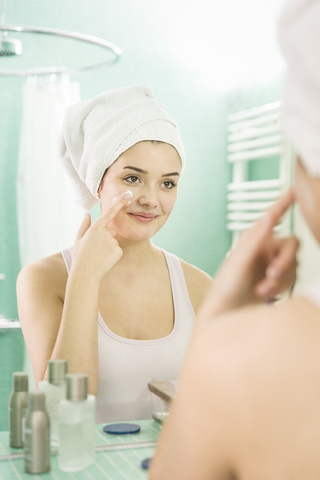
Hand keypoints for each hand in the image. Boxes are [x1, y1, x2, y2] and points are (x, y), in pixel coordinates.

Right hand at [71, 192, 131, 281]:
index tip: (128, 195)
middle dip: (105, 237)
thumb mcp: (78, 239)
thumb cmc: (80, 256)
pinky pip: (117, 250)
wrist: (86, 274)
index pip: (110, 212)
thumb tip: (87, 214)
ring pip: (114, 241)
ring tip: (98, 255)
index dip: (120, 203)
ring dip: (108, 247)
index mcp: (96, 227)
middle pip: (111, 231)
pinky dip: (112, 255)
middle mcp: (106, 233)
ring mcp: (113, 242)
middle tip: (95, 249)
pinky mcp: (118, 251)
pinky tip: (104, 260)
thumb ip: (84, 225)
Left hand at [198, 189, 297, 319]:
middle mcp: (265, 250)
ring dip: (281, 279)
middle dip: (284, 262)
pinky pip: (292, 279)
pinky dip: (281, 287)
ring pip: (294, 265)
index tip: (296, 190)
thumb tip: (268, 217)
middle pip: (291, 246)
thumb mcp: (239, 261)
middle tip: (272, 274)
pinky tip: (267, 294)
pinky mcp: (277, 280)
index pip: (273, 217)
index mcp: (254, 240)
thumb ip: (256, 240)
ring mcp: (272, 265)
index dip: (285, 203)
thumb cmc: (225, 288)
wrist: (227, 314)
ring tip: (262, 290)